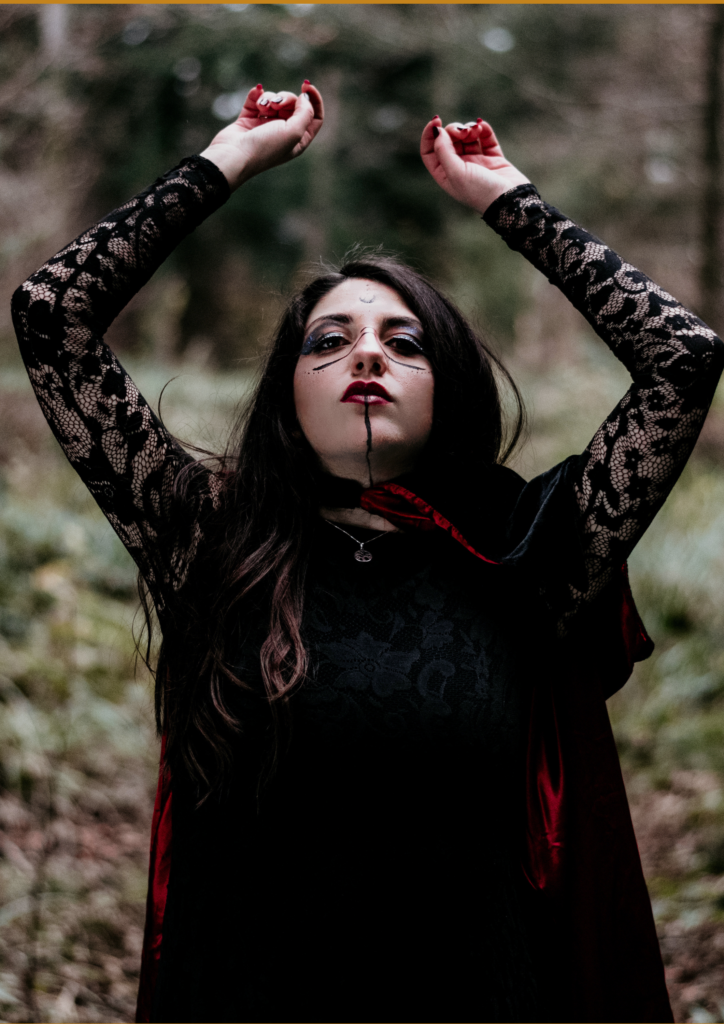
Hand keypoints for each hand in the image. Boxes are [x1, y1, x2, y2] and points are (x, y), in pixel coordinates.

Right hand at [200, 82, 323, 190]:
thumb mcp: (293, 132)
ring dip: (270, 99)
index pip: (315, 117)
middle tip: (276, 104)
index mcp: (298, 141)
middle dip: (286, 98)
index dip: (314, 100)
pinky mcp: (249, 120)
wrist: (234, 155)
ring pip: (275, 101)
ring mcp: (266, 126)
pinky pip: (256, 100)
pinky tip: (255, 95)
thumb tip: (305, 98)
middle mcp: (284, 134)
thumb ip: (306, 113)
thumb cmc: (265, 148)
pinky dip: (256, 95)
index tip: (305, 86)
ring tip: (263, 108)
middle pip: (294, 105)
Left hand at [420, 116, 528, 214]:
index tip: (436, 120)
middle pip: (448, 140)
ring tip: (475, 130)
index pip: (429, 152)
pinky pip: (486, 138)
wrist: (511, 201)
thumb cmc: (481, 191)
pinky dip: (484, 129)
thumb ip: (443, 150)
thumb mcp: (456, 173)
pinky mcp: (493, 159)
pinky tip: (483, 126)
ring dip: (469, 128)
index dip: (429, 135)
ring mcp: (477, 163)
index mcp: (445, 175)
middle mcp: (459, 168)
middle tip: (463, 132)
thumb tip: (437, 130)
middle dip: (454, 130)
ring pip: (467, 138)